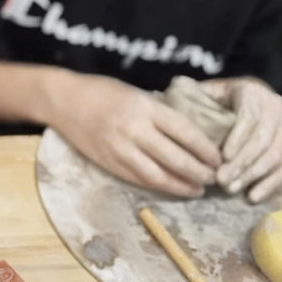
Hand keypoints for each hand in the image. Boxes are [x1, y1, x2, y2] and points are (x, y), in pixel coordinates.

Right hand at [47, 73, 220, 196]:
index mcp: (145, 107)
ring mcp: (118, 148)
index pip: (185, 132)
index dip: (206, 149)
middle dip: (199, 171)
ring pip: (156, 174)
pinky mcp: (106, 162)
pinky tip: (171, 188)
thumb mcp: (136, 93)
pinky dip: (157, 186)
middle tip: (214, 178)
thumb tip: (188, 133)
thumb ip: (158, 113)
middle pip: (175, 157)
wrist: (62, 100)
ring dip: (180, 185)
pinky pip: (136, 178)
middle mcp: (133, 129)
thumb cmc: (102, 91)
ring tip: (197, 189)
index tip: (220, 159)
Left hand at [201, 78, 281, 202]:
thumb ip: (194, 98)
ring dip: (252, 175)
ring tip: (230, 189)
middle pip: (263, 139)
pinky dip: (270, 183)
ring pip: (275, 154)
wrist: (244, 99)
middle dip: (242, 162)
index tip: (223, 157)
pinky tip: (252, 196)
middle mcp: (275, 106)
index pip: (250, 116)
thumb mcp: (205, 92)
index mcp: (252, 91)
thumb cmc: (215, 99)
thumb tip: (170, 104)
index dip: (238, 137)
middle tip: (221, 180)